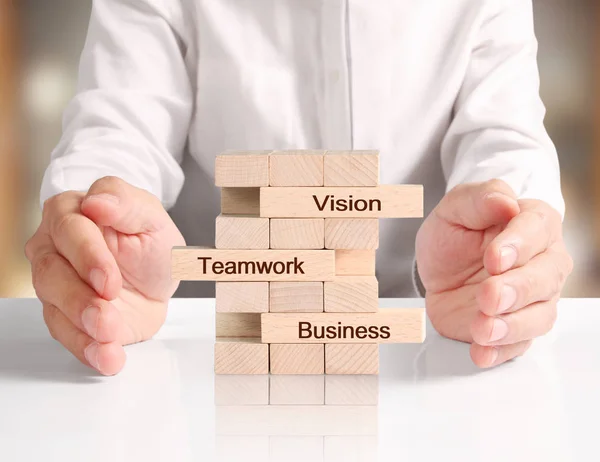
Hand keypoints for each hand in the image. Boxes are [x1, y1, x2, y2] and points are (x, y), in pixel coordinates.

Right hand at [25, 177, 184, 374]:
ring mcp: (56, 282)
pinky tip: (107, 357)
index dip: (87, 257)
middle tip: (107, 315)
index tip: (109, 280)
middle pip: (51, 272)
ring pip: (53, 305)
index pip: (69, 230)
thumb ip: (125, 203)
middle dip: (80, 299)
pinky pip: (66, 334)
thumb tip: (96, 201)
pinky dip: (87, 348)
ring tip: (110, 335)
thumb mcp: (150, 217)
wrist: (157, 279)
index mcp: (73, 213)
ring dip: (81, 325)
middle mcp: (55, 247)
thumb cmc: (149, 240)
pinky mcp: (64, 315)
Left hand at [415, 180, 572, 367]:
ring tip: (482, 329)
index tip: (493, 257)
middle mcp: (543, 262)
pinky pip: (517, 345)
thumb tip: (505, 201)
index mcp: (533, 223)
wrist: (440, 267)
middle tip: (488, 296)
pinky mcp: (515, 328)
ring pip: (539, 316)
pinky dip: (500, 351)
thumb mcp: (456, 207)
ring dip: (512, 326)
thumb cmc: (455, 232)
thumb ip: (480, 198)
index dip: (519, 245)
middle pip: (545, 277)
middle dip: (517, 289)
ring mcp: (534, 299)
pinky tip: (481, 352)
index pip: (538, 230)